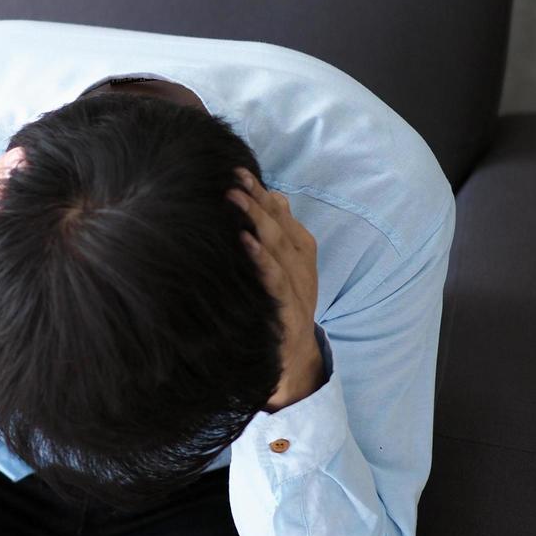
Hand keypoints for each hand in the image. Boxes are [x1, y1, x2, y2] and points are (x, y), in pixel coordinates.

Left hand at [228, 169, 323, 410]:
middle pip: (281, 226)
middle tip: (232, 178)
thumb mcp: (282, 270)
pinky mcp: (290, 313)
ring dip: (257, 220)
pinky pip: (276, 281)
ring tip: (234, 198)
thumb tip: (274, 196)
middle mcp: (303, 269)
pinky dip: (262, 260)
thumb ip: (278, 236)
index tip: (236, 171)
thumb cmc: (281, 308)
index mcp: (300, 255)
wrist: (293, 364)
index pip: (283, 216)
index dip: (262, 194)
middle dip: (257, 199)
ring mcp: (299, 290)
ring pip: (281, 248)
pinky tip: (244, 242)